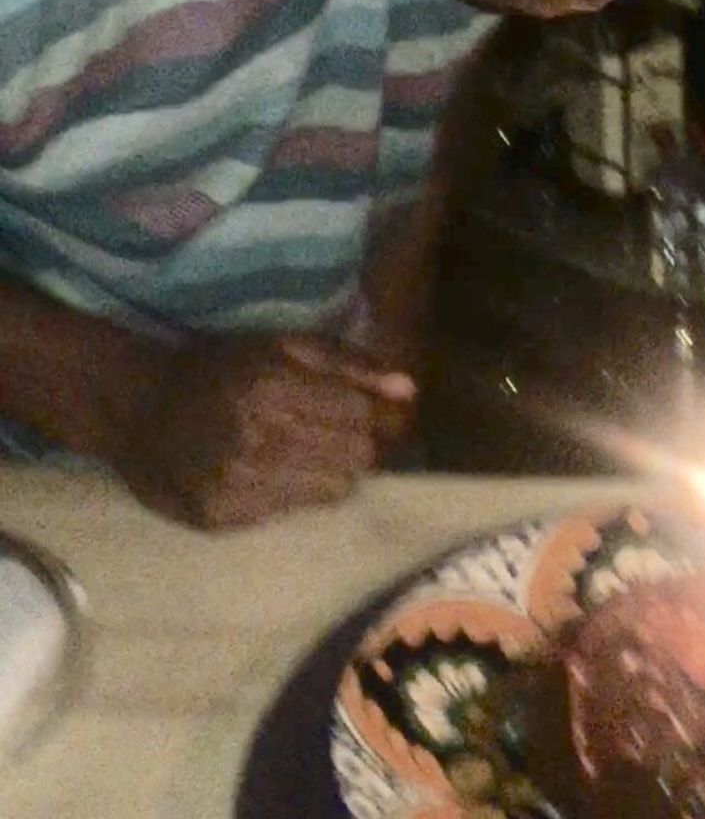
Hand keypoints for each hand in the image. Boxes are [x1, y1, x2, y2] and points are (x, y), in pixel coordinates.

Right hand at [109, 335, 414, 529]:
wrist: (137, 406)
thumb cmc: (221, 367)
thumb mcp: (283, 345)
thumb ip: (350, 364)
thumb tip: (409, 390)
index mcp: (273, 387)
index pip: (362, 416)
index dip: (369, 413)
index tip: (357, 410)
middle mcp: (256, 438)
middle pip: (356, 457)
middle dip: (355, 444)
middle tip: (330, 432)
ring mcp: (236, 484)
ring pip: (333, 490)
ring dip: (331, 471)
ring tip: (301, 451)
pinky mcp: (222, 518)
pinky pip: (294, 513)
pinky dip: (294, 492)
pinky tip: (270, 471)